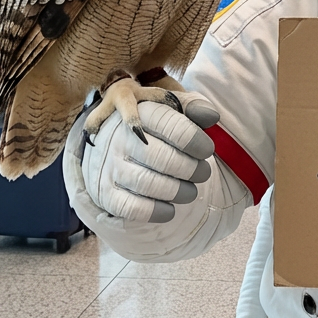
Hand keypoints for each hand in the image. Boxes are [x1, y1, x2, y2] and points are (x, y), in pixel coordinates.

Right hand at [76, 91, 219, 222]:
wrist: (107, 141)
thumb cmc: (150, 124)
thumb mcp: (170, 106)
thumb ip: (193, 107)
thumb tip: (212, 116)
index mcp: (140, 113)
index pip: (171, 126)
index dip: (196, 141)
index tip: (206, 150)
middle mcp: (121, 138)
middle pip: (162, 158)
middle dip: (191, 169)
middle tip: (203, 173)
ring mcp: (110, 166)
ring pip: (147, 183)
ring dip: (177, 191)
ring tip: (191, 191)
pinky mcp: (105, 191)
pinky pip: (129, 207)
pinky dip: (154, 211)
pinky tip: (170, 209)